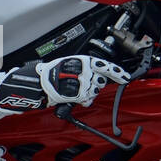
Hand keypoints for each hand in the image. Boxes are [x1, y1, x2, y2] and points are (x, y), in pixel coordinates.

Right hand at [0, 56, 130, 111]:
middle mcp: (84, 70)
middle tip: (83, 87)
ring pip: (94, 91)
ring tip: (75, 92)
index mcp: (81, 60)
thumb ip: (81, 70)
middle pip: (100, 80)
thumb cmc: (47, 75)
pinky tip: (74, 97)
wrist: (35, 85)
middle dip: (95, 85)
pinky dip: (82, 100)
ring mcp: (82, 83)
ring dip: (88, 94)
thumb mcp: (65, 66)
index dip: (117, 72)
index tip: (125, 76)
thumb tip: (95, 77)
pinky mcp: (78, 94)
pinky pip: (87, 99)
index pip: (104, 66)